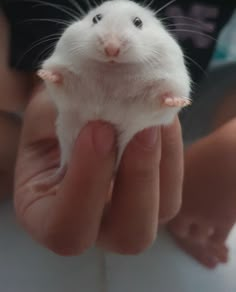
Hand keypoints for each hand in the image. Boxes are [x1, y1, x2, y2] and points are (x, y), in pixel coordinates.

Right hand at [14, 83, 183, 255]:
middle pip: (129, 236)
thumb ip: (68, 119)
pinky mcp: (156, 189)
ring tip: (153, 117)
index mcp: (46, 213)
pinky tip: (163, 115)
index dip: (86, 185)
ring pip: (164, 210)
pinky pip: (175, 180)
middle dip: (139, 179)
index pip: (66, 229)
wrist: (71, 102)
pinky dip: (173, 146)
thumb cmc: (50, 113)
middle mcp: (93, 223)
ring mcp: (129, 209)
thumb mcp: (45, 113)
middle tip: (140, 128)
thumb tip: (111, 109)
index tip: (96, 130)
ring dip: (162, 162)